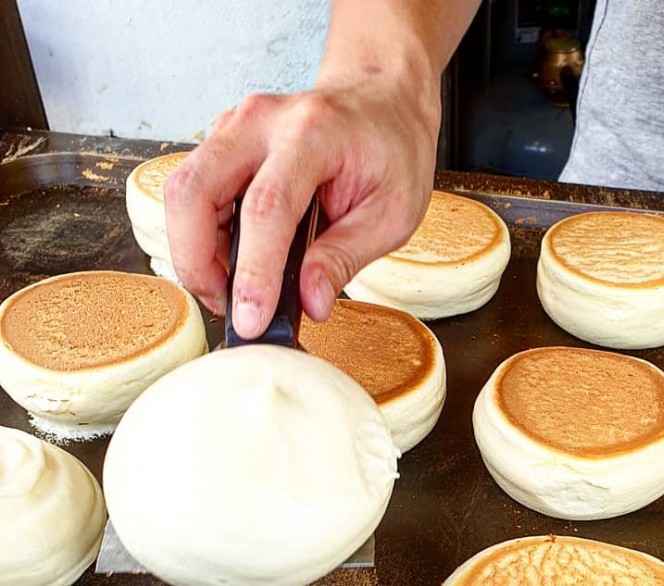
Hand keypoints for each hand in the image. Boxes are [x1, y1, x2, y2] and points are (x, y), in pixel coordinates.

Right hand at [164, 68, 439, 337]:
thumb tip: (310, 303)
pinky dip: (204, 235)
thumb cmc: (392, 152)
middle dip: (195, 260)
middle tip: (227, 306)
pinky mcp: (223, 143)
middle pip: (193, 190)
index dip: (252, 272)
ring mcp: (234, 128)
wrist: (381, 99)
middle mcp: (260, 123)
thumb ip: (346, 257)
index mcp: (312, 135)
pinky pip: (194, 193)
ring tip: (237, 289)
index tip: (251, 320)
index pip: (266, 208)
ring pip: (182, 192)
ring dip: (196, 252)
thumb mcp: (392, 214)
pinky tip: (238, 260)